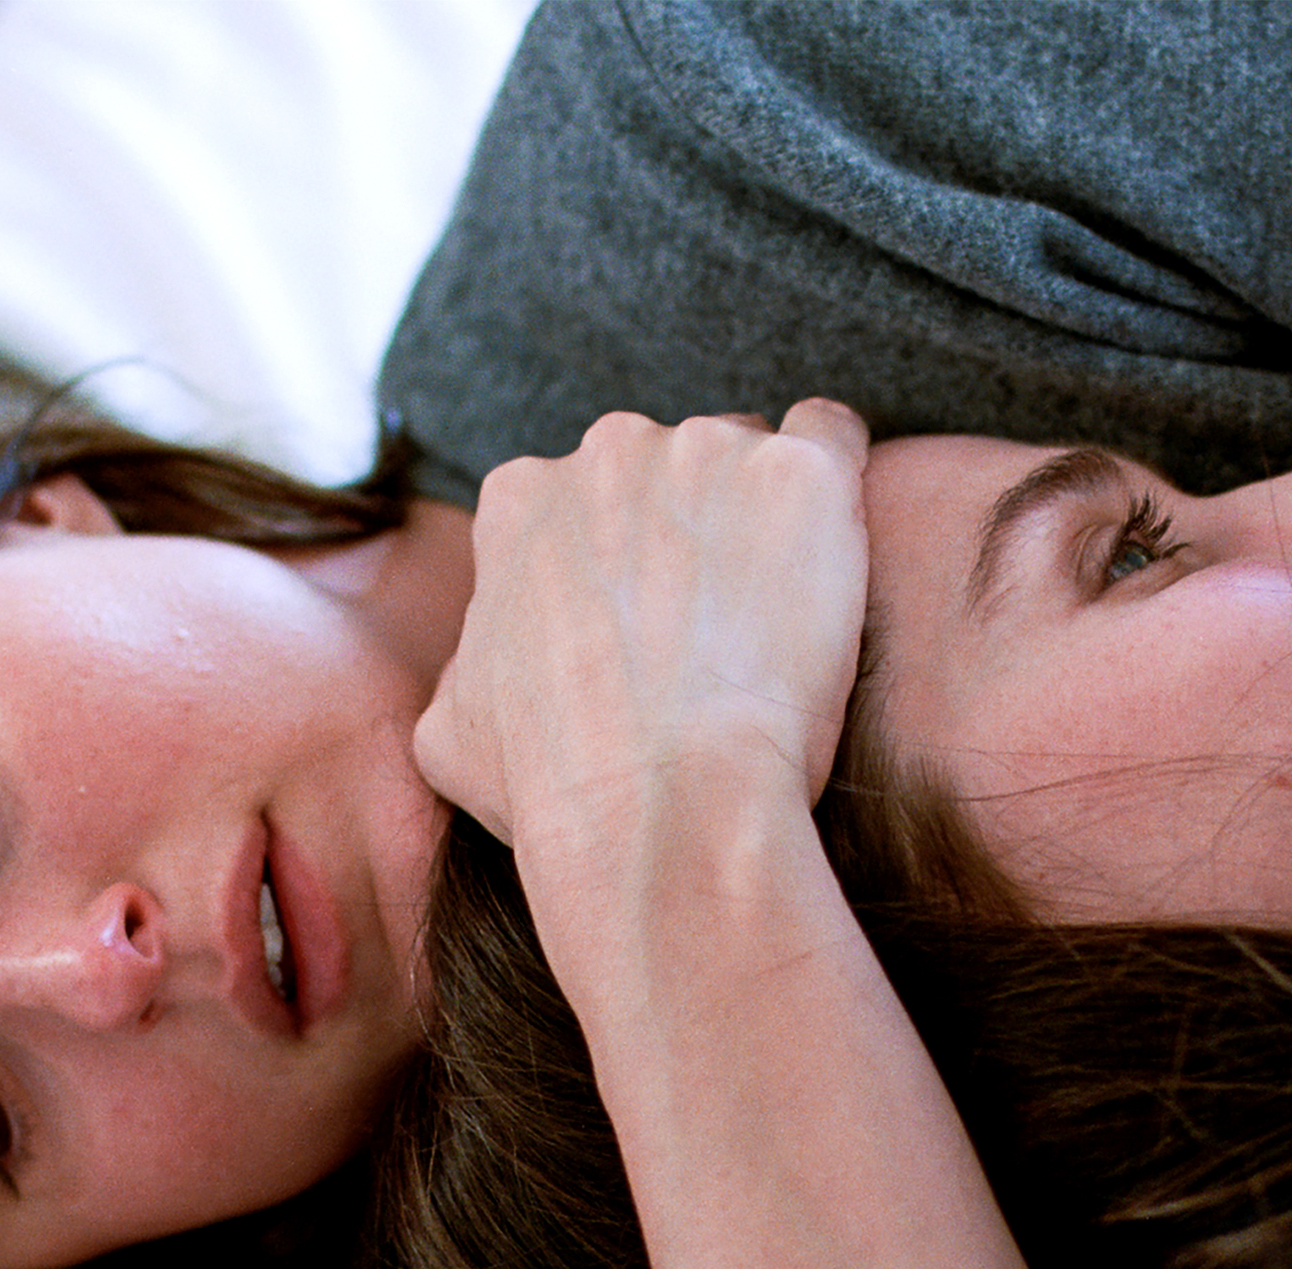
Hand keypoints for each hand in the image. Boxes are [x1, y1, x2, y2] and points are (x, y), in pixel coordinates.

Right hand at [414, 397, 870, 852]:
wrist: (660, 809)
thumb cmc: (555, 787)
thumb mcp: (455, 730)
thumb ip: (471, 667)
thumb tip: (481, 671)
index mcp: (520, 501)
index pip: (584, 497)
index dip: (624, 559)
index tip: (653, 619)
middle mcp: (607, 451)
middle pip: (670, 466)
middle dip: (696, 529)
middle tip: (720, 625)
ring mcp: (707, 450)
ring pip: (749, 457)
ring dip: (764, 519)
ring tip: (782, 619)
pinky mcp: (799, 474)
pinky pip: (831, 436)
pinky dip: (837, 489)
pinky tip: (836, 560)